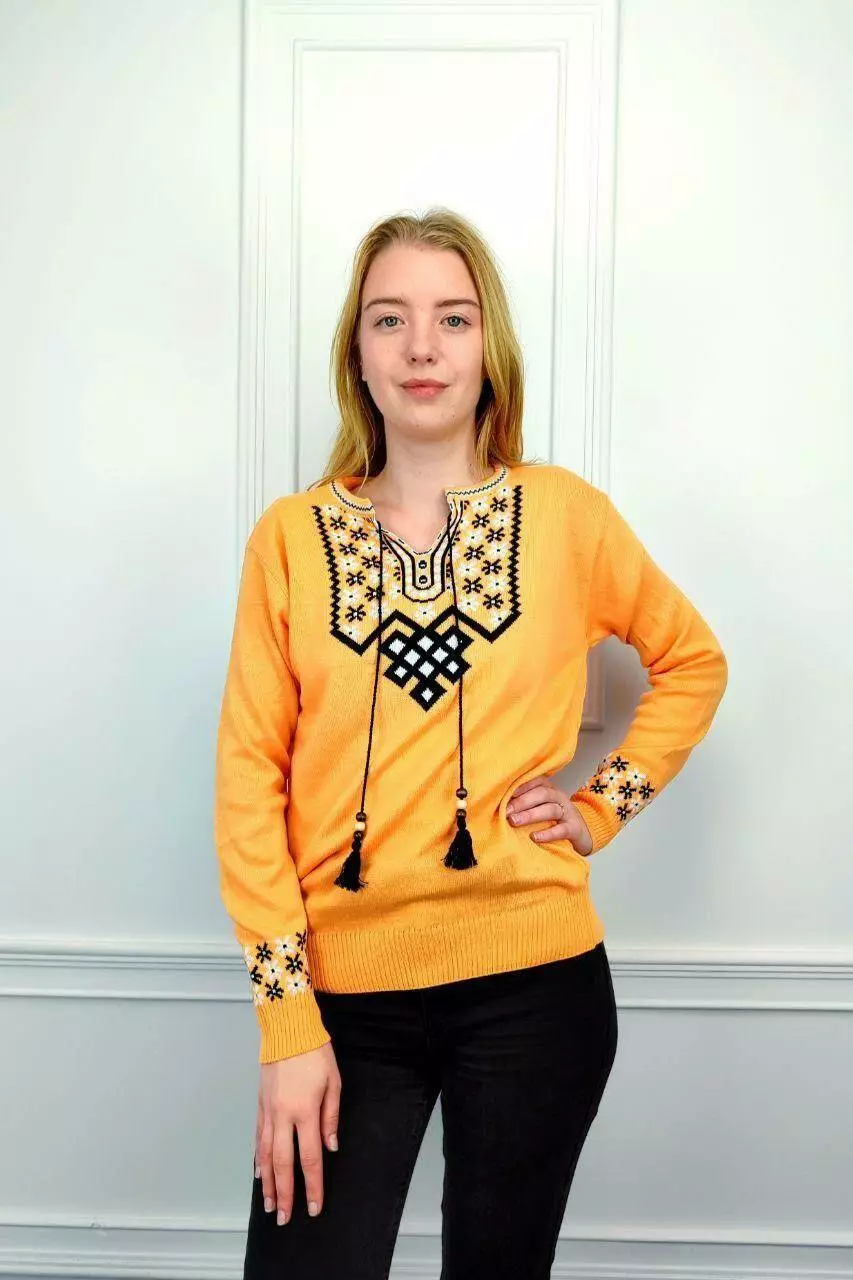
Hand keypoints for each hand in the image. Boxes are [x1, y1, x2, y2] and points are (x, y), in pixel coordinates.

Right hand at [254, 1039, 340, 1225]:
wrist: (288, 1028)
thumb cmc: (315, 1052)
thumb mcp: (333, 1082)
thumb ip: (331, 1117)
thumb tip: (330, 1147)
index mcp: (305, 1111)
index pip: (310, 1158)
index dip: (313, 1185)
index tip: (314, 1206)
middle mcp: (283, 1115)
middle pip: (283, 1164)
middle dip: (284, 1194)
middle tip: (284, 1217)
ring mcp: (269, 1111)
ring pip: (266, 1154)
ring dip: (267, 1182)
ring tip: (268, 1204)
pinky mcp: (261, 1104)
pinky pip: (259, 1137)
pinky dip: (259, 1158)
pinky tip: (259, 1172)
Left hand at [505, 774, 592, 856]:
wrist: (581, 831)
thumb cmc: (553, 819)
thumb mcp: (540, 806)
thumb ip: (525, 803)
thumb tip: (499, 805)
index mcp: (549, 789)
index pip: (536, 781)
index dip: (521, 786)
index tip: (505, 793)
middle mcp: (558, 797)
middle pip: (542, 794)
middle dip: (522, 801)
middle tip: (506, 811)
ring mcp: (567, 812)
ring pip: (550, 809)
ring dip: (530, 815)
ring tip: (514, 821)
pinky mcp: (574, 829)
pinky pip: (561, 830)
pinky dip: (547, 833)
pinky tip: (534, 837)